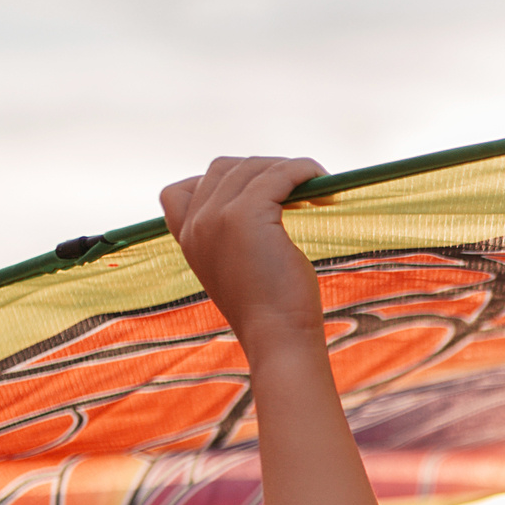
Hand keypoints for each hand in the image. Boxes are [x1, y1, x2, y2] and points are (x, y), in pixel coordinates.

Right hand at [161, 156, 329, 351]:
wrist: (278, 337)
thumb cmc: (272, 308)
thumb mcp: (240, 265)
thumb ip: (235, 233)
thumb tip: (274, 194)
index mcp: (188, 239)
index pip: (181, 190)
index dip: (221, 182)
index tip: (257, 193)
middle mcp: (195, 224)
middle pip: (225, 168)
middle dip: (263, 171)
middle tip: (300, 189)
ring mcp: (216, 217)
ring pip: (253, 167)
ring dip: (288, 170)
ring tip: (318, 191)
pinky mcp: (244, 214)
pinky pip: (278, 174)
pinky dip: (303, 169)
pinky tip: (322, 181)